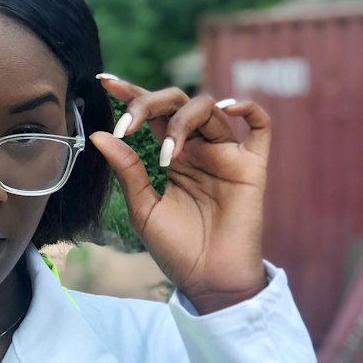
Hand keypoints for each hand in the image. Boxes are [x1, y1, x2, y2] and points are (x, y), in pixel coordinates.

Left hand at [90, 75, 270, 312]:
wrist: (207, 280)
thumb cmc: (176, 249)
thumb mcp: (143, 209)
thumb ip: (127, 170)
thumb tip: (101, 135)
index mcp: (171, 154)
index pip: (151, 113)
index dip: (130, 93)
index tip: (105, 82)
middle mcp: (198, 148)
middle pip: (177, 102)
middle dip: (149, 104)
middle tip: (128, 125)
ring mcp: (226, 154)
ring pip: (209, 108)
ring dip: (182, 121)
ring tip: (168, 154)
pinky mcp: (252, 167)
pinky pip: (261, 127)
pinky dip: (249, 108)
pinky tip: (228, 109)